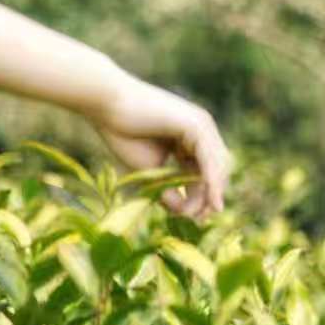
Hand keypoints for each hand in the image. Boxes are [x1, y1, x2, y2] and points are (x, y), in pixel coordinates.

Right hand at [86, 75, 230, 217]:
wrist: (106, 106)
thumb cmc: (122, 133)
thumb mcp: (149, 170)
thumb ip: (168, 189)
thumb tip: (184, 214)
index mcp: (192, 140)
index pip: (207, 172)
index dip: (202, 195)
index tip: (192, 217)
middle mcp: (202, 132)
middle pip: (217, 170)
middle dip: (209, 196)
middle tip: (198, 218)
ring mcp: (203, 126)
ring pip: (217, 165)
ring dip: (210, 192)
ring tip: (198, 213)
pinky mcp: (197, 124)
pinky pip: (210, 157)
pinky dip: (210, 179)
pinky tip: (209, 197)